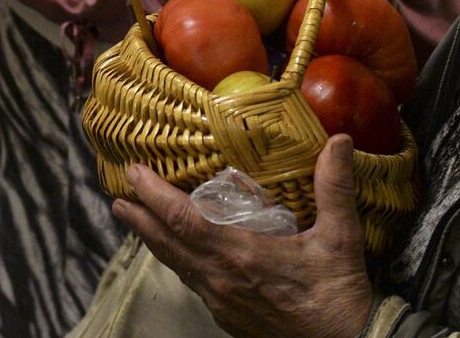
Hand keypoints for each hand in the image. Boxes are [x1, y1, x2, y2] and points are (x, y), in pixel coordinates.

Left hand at [115, 136, 377, 337]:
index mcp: (240, 254)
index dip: (153, 195)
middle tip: (117, 195)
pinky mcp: (228, 317)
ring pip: (176, 264)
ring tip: (135, 219)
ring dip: (152, 239)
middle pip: (167, 243)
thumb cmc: (339, 295)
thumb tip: (340, 141)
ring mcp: (221, 301)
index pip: (182, 220)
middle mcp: (221, 278)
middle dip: (139, 217)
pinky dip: (176, 261)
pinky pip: (192, 282)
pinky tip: (177, 254)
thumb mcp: (341, 238)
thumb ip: (335, 187)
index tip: (132, 172)